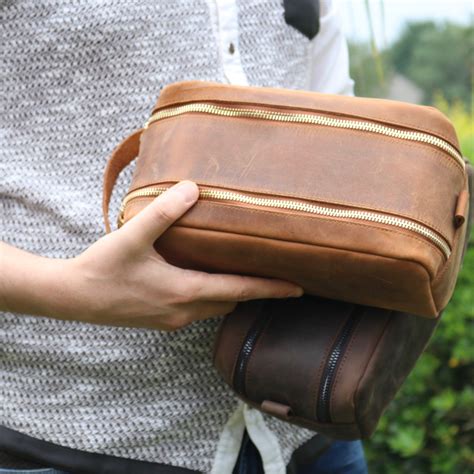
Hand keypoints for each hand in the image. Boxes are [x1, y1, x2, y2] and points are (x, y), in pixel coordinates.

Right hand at [36, 181, 301, 329]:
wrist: (73, 298)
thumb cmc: (103, 268)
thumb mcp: (133, 237)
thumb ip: (163, 212)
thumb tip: (192, 187)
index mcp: (184, 292)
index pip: (239, 290)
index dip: (270, 288)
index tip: (297, 289)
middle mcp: (184, 311)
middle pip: (232, 300)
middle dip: (256, 290)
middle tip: (276, 276)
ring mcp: (173, 319)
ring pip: (216, 306)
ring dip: (233, 292)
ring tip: (247, 272)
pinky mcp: (162, 319)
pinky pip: (199, 309)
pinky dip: (212, 295)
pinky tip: (207, 278)